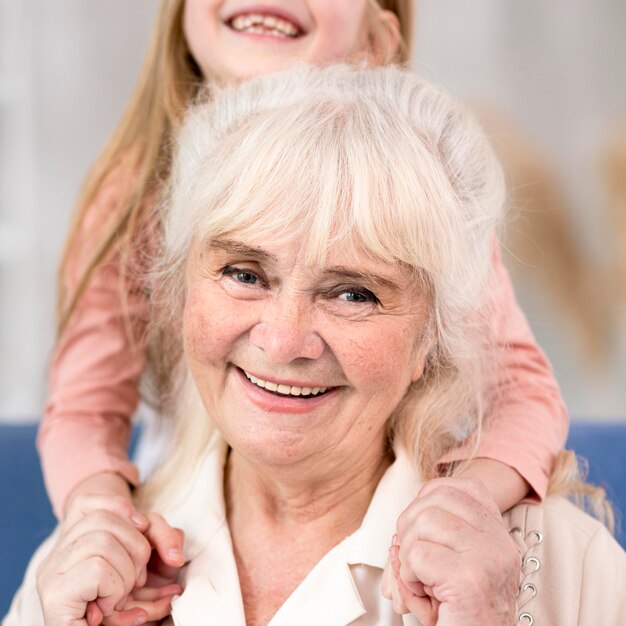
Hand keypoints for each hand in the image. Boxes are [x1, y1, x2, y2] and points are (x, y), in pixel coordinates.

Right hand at [41, 476, 184, 624]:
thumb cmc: (121, 610)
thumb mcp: (145, 567)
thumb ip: (159, 542)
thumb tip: (176, 556)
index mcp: (73, 547)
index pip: (97, 504)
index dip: (124, 510)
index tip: (142, 530)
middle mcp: (57, 558)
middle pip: (102, 519)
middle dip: (135, 547)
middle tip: (136, 580)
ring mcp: (52, 576)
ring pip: (102, 542)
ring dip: (125, 574)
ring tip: (120, 596)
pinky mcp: (55, 597)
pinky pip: (97, 569)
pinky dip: (114, 589)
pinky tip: (108, 606)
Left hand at [382, 478, 520, 625]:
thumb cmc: (461, 618)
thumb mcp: (447, 572)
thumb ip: (426, 543)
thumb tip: (397, 535)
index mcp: (498, 537)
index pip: (462, 488)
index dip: (430, 498)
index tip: (421, 528)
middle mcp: (499, 543)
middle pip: (437, 498)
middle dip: (410, 526)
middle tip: (415, 560)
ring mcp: (488, 557)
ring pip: (423, 521)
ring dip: (408, 553)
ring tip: (421, 579)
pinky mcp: (470, 579)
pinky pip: (417, 554)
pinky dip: (409, 575)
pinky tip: (424, 593)